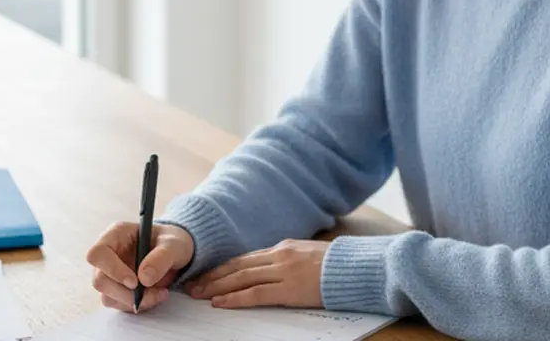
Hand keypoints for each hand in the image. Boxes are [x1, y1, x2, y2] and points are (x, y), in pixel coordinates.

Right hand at [86, 221, 194, 312]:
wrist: (176, 253)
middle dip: (125, 293)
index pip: (98, 254)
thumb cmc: (171, 242)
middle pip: (100, 280)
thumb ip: (161, 257)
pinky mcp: (117, 290)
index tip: (134, 282)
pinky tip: (155, 296)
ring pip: (108, 297)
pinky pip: (119, 304)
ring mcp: (110, 274)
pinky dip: (138, 305)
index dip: (112, 270)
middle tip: (152, 293)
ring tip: (160, 293)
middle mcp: (108, 255)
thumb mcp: (174, 244)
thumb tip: (144, 278)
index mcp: (116, 235)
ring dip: (134, 301)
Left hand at [184, 239, 327, 308]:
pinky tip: (220, 302)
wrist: (356, 268)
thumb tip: (269, 269)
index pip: (244, 258)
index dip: (222, 267)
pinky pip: (255, 294)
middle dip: (213, 276)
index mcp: (282, 248)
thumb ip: (286, 260)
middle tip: (193, 285)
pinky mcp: (289, 289)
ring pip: (241, 278)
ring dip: (217, 287)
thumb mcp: (307, 255)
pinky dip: (235, 298)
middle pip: (237, 266)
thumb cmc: (336, 266)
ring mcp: (283, 271)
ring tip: (199, 294)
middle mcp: (279, 256)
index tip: (206, 274)